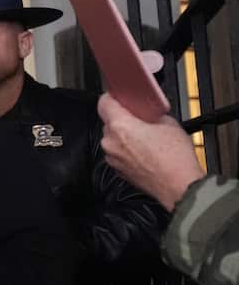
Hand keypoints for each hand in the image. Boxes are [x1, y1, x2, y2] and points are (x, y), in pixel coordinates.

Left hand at [97, 93, 203, 210]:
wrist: (179, 187)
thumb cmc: (175, 159)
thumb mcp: (169, 123)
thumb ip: (150, 114)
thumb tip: (146, 112)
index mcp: (120, 127)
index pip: (104, 103)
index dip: (112, 98)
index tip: (119, 97)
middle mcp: (110, 142)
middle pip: (109, 122)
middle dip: (124, 119)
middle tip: (142, 120)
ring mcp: (112, 158)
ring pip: (114, 139)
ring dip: (126, 136)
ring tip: (148, 139)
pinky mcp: (117, 170)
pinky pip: (118, 153)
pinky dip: (128, 150)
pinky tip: (146, 152)